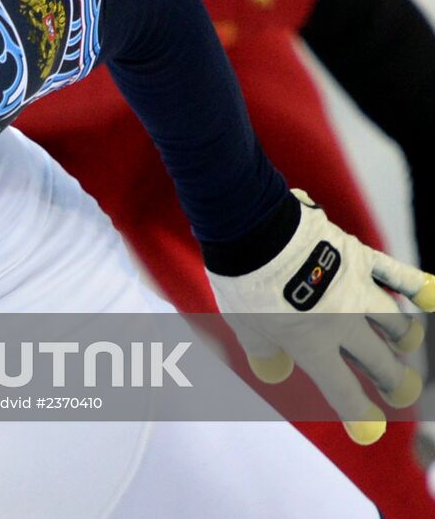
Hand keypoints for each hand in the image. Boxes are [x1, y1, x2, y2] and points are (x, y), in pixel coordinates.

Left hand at [208, 189, 434, 444]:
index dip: (358, 412)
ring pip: (394, 321)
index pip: (342, 389)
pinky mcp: (359, 257)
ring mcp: (356, 289)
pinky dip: (418, 285)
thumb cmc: (246, 283)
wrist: (255, 231)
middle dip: (392, 379)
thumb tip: (275, 373)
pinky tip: (431, 294)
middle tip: (399, 390)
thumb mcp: (243, 327)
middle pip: (378, 359)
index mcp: (313, 346)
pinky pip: (397, 274)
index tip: (370, 428)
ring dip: (402, 336)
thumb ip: (262, 353)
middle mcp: (343, 323)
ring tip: (404, 343)